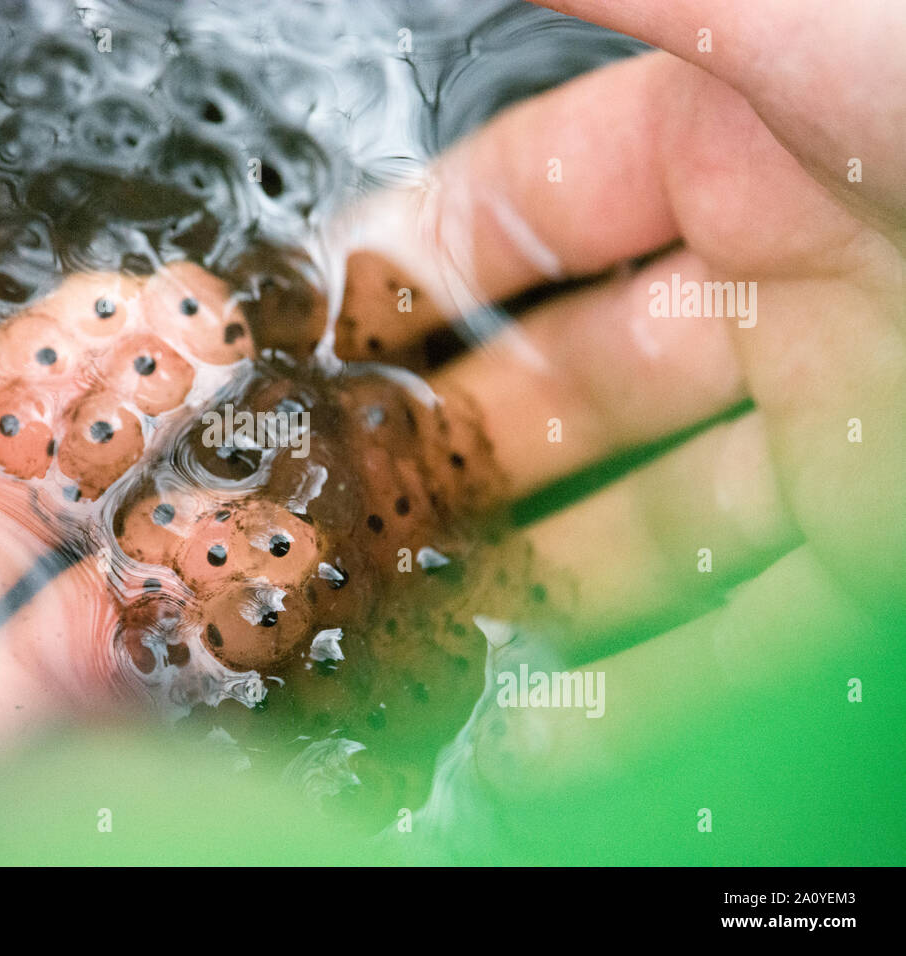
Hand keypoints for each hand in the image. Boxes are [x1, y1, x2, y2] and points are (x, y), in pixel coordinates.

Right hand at [337, 0, 903, 797]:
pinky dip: (633, 698)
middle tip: (330, 500)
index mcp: (754, 144)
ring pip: (633, 531)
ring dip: (518, 588)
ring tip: (399, 632)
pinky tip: (535, 729)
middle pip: (561, 383)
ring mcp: (837, 441)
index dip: (413, 259)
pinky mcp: (890, 575)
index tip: (311, 326)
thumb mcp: (815, 13)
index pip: (532, 203)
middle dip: (441, 442)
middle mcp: (789, 289)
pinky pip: (738, 647)